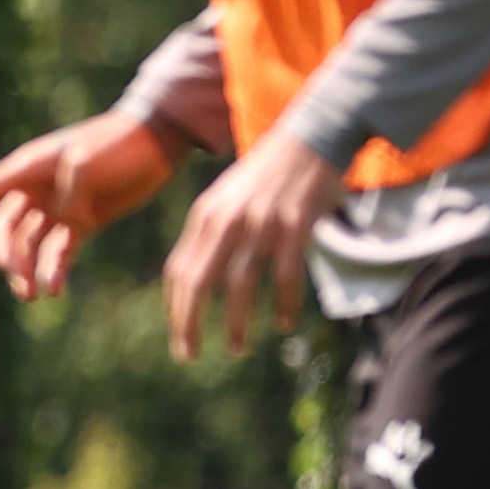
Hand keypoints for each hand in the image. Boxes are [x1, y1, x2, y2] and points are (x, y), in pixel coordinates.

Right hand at [0, 109, 176, 304]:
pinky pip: (58, 252)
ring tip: (33, 295)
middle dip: (4, 254)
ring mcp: (58, 207)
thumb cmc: (119, 141)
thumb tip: (67, 219)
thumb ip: (70, 189)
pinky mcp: (82, 223)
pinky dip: (53, 271)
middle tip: (17, 278)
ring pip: (28, 245)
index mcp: (29, 167)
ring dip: (25, 270)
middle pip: (2, 226)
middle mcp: (36, 189)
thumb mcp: (88, 157)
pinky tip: (55, 290)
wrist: (160, 141)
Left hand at [159, 126, 345, 360]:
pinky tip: (282, 324)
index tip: (179, 334)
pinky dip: (282, 304)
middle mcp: (226, 220)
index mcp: (205, 215)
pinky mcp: (295, 225)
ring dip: (235, 322)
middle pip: (199, 282)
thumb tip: (197, 276)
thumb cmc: (268, 173)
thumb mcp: (227, 198)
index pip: (179, 271)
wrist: (313, 134)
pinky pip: (285, 276)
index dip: (176, 307)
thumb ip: (211, 231)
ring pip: (239, 285)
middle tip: (188, 355)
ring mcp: (261, 223)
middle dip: (189, 323)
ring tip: (235, 348)